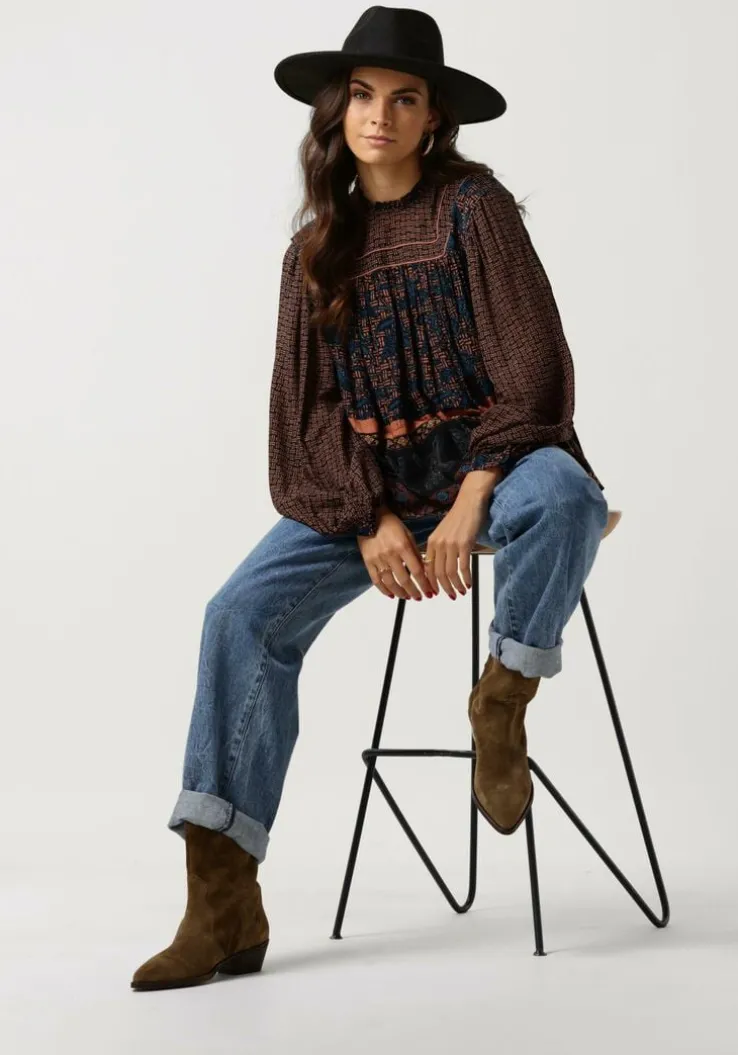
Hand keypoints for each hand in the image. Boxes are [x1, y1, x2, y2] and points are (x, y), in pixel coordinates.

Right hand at [357, 506, 436, 600]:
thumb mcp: (408, 535)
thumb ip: (415, 552)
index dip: (425, 584)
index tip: (430, 592)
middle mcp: (390, 555)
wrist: (369, 517)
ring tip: (408, 597)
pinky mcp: (368, 562)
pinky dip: (384, 590)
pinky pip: (376, 581)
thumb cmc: (391, 524)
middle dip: (414, 591)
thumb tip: (424, 570)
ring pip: (390, 583)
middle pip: (404, 580)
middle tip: (420, 597)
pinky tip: (391, 595)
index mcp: (402, 546)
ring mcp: (378, 559)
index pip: (417, 570)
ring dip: (401, 593)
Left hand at [424, 470, 501, 598]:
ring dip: (455, 586)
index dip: (432, 583)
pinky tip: (469, 584)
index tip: (436, 593)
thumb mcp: (444, 533)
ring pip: (449, 573)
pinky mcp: (464, 544)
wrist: (470, 501)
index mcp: (431, 543)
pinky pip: (463, 567)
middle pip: (437, 574)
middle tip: (451, 596)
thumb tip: (439, 568)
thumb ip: (440, 549)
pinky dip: (465, 579)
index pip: (427, 568)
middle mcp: (439, 544)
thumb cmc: (459, 517)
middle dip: (444, 588)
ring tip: (461, 592)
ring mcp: (451, 545)